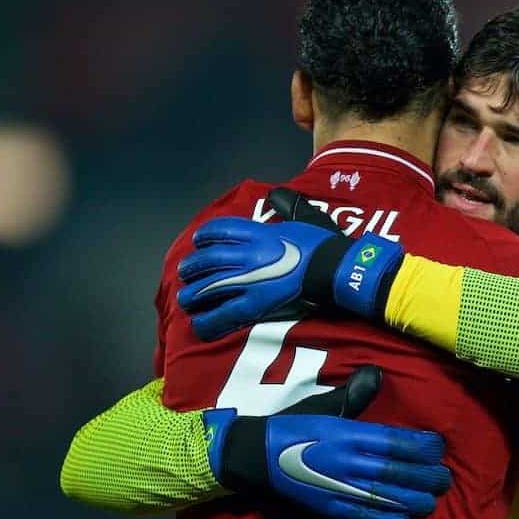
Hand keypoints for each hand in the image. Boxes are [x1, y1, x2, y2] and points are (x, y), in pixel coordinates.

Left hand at [177, 188, 404, 340]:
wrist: (333, 269)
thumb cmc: (322, 244)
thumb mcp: (302, 216)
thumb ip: (286, 206)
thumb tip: (277, 194)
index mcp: (258, 232)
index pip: (221, 229)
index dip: (205, 235)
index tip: (199, 241)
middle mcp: (247, 254)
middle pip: (208, 259)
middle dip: (192, 267)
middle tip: (185, 273)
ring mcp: (248, 280)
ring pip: (209, 287)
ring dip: (193, 294)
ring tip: (186, 299)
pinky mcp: (255, 304)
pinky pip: (223, 314)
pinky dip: (208, 320)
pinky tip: (199, 324)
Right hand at [202, 366, 448, 518]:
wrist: (256, 455)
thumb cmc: (295, 426)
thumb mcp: (325, 406)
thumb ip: (354, 395)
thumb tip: (376, 375)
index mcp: (349, 433)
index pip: (396, 441)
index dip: (422, 447)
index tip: (438, 449)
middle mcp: (348, 461)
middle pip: (398, 472)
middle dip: (426, 477)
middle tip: (444, 479)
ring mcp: (340, 488)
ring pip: (387, 497)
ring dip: (414, 501)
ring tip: (431, 501)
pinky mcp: (330, 509)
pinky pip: (364, 518)